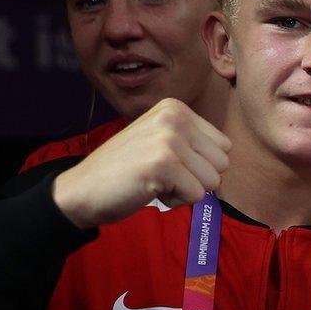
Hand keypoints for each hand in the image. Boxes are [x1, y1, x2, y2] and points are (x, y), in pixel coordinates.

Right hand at [52, 98, 229, 227]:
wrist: (81, 189)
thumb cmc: (127, 170)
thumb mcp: (163, 141)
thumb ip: (194, 142)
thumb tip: (229, 154)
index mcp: (176, 108)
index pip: (224, 147)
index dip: (199, 165)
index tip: (166, 163)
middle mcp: (175, 117)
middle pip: (222, 164)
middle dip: (196, 178)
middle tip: (160, 175)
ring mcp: (168, 139)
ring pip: (212, 181)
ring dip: (185, 190)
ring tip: (154, 181)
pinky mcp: (163, 164)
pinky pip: (196, 195)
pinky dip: (176, 201)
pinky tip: (149, 190)